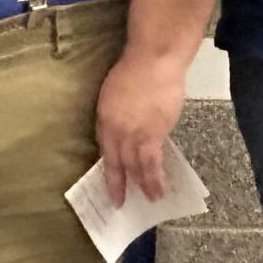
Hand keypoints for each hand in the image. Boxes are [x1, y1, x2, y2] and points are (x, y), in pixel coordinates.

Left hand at [95, 50, 185, 205]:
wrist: (153, 62)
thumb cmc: (135, 70)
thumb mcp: (114, 93)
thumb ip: (118, 113)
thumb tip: (127, 129)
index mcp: (103, 118)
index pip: (104, 148)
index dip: (109, 165)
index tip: (111, 178)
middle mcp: (115, 130)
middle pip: (116, 162)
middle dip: (118, 183)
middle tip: (119, 200)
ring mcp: (134, 134)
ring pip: (136, 167)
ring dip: (143, 186)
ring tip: (149, 200)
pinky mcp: (154, 135)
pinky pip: (153, 163)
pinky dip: (156, 178)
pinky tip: (159, 189)